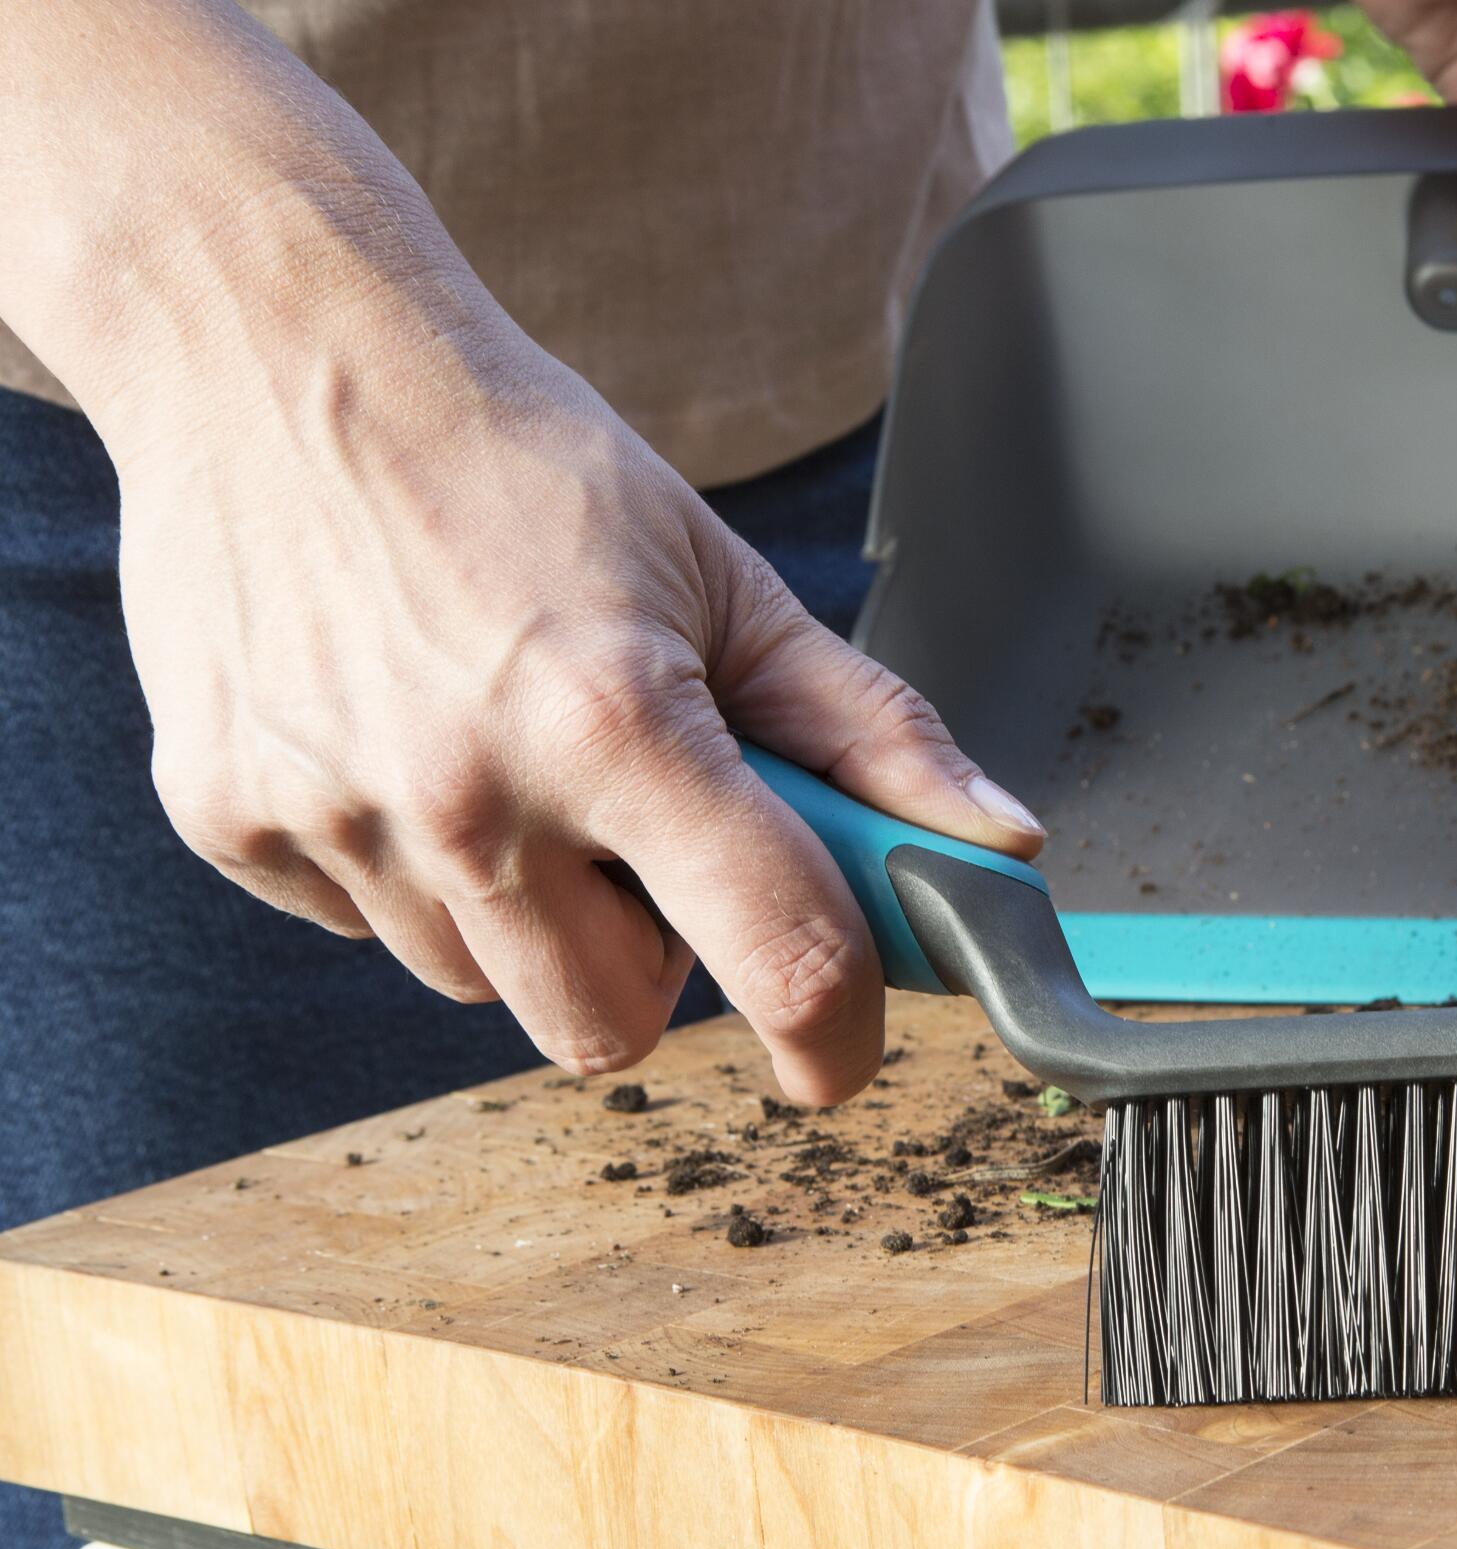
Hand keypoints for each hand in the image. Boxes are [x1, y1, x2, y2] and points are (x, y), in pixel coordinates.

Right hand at [116, 339, 1037, 1106]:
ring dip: (528, 915)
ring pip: (484, 986)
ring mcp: (336, 815)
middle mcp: (469, 794)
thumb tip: (997, 840)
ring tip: (512, 760)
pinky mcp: (230, 819)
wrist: (275, 354)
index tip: (838, 1057)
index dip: (838, 1039)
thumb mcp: (718, 577)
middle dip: (657, 963)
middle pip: (612, 1025)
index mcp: (615, 725)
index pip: (777, 958)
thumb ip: (865, 729)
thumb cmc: (514, 457)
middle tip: (646, 840)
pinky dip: (409, 868)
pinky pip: (366, 927)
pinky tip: (403, 739)